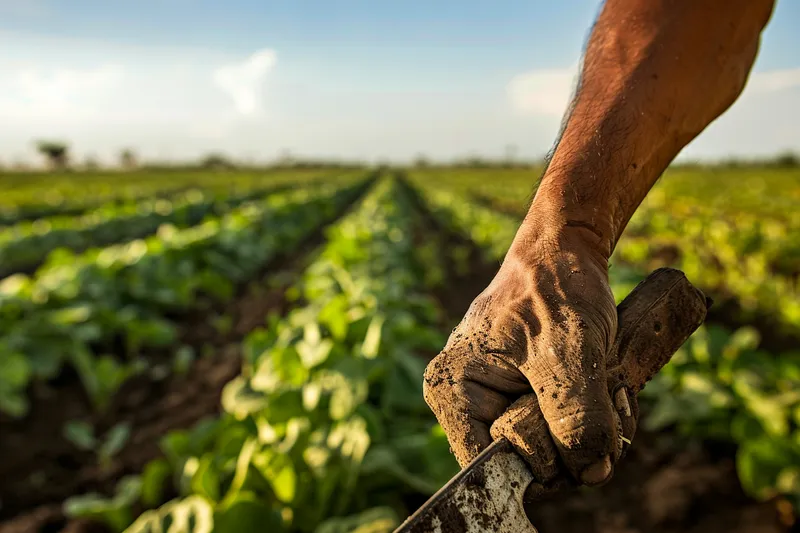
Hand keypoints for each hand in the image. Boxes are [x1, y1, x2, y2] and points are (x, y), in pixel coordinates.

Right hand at [423, 216, 631, 485]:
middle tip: (596, 389)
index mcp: (453, 392)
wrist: (565, 257)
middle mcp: (469, 407)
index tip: (576, 432)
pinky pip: (570, 440)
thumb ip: (575, 413)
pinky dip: (598, 421)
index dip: (538, 460)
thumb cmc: (554, 289)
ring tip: (603, 381)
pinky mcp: (531, 406)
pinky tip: (605, 388)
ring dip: (595, 429)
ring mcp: (502, 408)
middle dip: (574, 438)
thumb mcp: (568, 349)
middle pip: (527, 466)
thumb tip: (591, 472)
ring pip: (557, 457)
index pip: (490, 467)